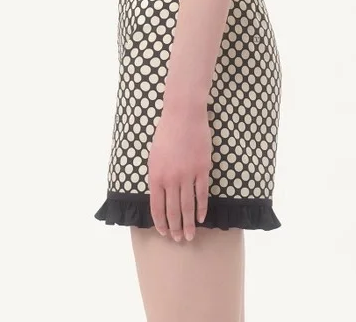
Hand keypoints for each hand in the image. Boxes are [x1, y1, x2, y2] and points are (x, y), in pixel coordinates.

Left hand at [148, 104, 211, 240]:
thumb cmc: (166, 132)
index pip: (157, 207)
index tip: (163, 233)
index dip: (160, 222)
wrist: (183, 115)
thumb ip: (156, 175)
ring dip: (188, 224)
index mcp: (156, 175)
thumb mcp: (154, 155)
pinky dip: (201, 208)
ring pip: (187, 206)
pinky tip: (200, 218)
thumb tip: (159, 195)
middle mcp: (170, 179)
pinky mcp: (202, 169)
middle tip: (179, 240)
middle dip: (175, 228)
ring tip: (190, 236)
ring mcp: (187, 175)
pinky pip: (201, 194)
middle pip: (173, 210)